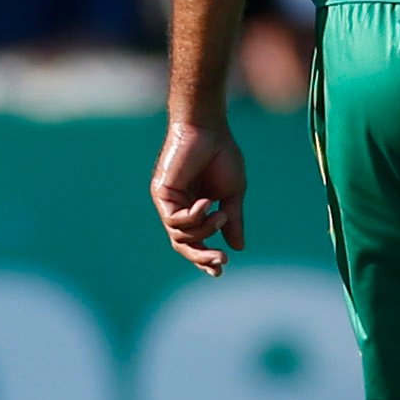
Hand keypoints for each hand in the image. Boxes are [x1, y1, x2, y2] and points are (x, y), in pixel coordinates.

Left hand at [152, 118, 247, 276]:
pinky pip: (174, 221)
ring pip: (180, 236)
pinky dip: (194, 218)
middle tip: (221, 261)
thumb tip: (238, 247)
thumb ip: (232, 221)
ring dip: (204, 231)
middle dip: (201, 257)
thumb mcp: (232, 194)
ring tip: (220, 214)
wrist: (210, 130)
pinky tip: (206, 203)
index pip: (194, 242)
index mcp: (193, 209)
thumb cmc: (221, 155)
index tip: (220, 270)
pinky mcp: (161, 193)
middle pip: (182, 245)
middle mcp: (177, 208)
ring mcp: (168, 201)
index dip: (204, 258)